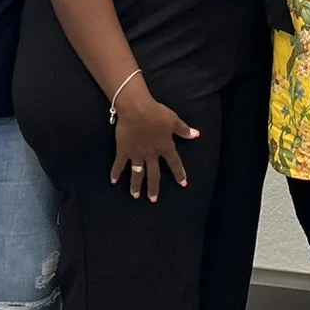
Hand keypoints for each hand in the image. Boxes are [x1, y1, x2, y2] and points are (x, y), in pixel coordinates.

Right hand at [108, 76, 197, 201]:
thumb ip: (184, 130)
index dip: (179, 174)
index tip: (182, 184)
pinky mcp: (124, 150)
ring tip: (135, 195)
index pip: (174, 163)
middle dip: (154, 188)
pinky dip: (115, 172)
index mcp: (165, 147)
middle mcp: (151, 154)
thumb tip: (196, 135)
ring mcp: (137, 154)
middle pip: (154, 174)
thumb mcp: (173, 120)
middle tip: (153, 199)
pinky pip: (119, 164)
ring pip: (137, 173)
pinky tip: (113, 181)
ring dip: (136, 185)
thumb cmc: (156, 113)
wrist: (136, 109)